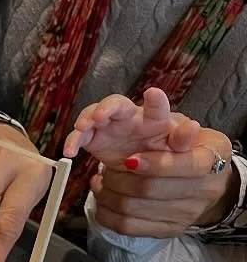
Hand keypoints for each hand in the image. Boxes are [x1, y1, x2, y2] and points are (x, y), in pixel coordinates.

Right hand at [63, 87, 189, 161]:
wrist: (144, 168)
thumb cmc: (163, 153)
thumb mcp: (176, 150)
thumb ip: (182, 141)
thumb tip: (193, 127)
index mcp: (154, 119)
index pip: (156, 107)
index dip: (155, 100)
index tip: (153, 93)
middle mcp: (129, 118)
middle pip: (116, 104)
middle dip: (107, 107)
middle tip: (100, 116)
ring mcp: (109, 126)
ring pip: (93, 115)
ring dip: (86, 119)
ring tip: (82, 129)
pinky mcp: (93, 139)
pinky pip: (80, 137)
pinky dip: (72, 142)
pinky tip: (69, 152)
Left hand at [90, 126, 235, 238]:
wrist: (206, 183)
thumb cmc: (192, 150)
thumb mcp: (192, 134)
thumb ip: (182, 132)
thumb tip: (188, 128)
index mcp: (212, 161)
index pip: (187, 166)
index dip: (155, 164)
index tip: (129, 160)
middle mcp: (204, 192)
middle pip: (151, 190)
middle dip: (120, 179)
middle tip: (107, 169)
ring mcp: (185, 215)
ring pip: (133, 209)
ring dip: (108, 195)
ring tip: (101, 182)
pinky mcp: (167, 230)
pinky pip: (127, 226)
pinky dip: (107, 213)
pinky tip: (103, 199)